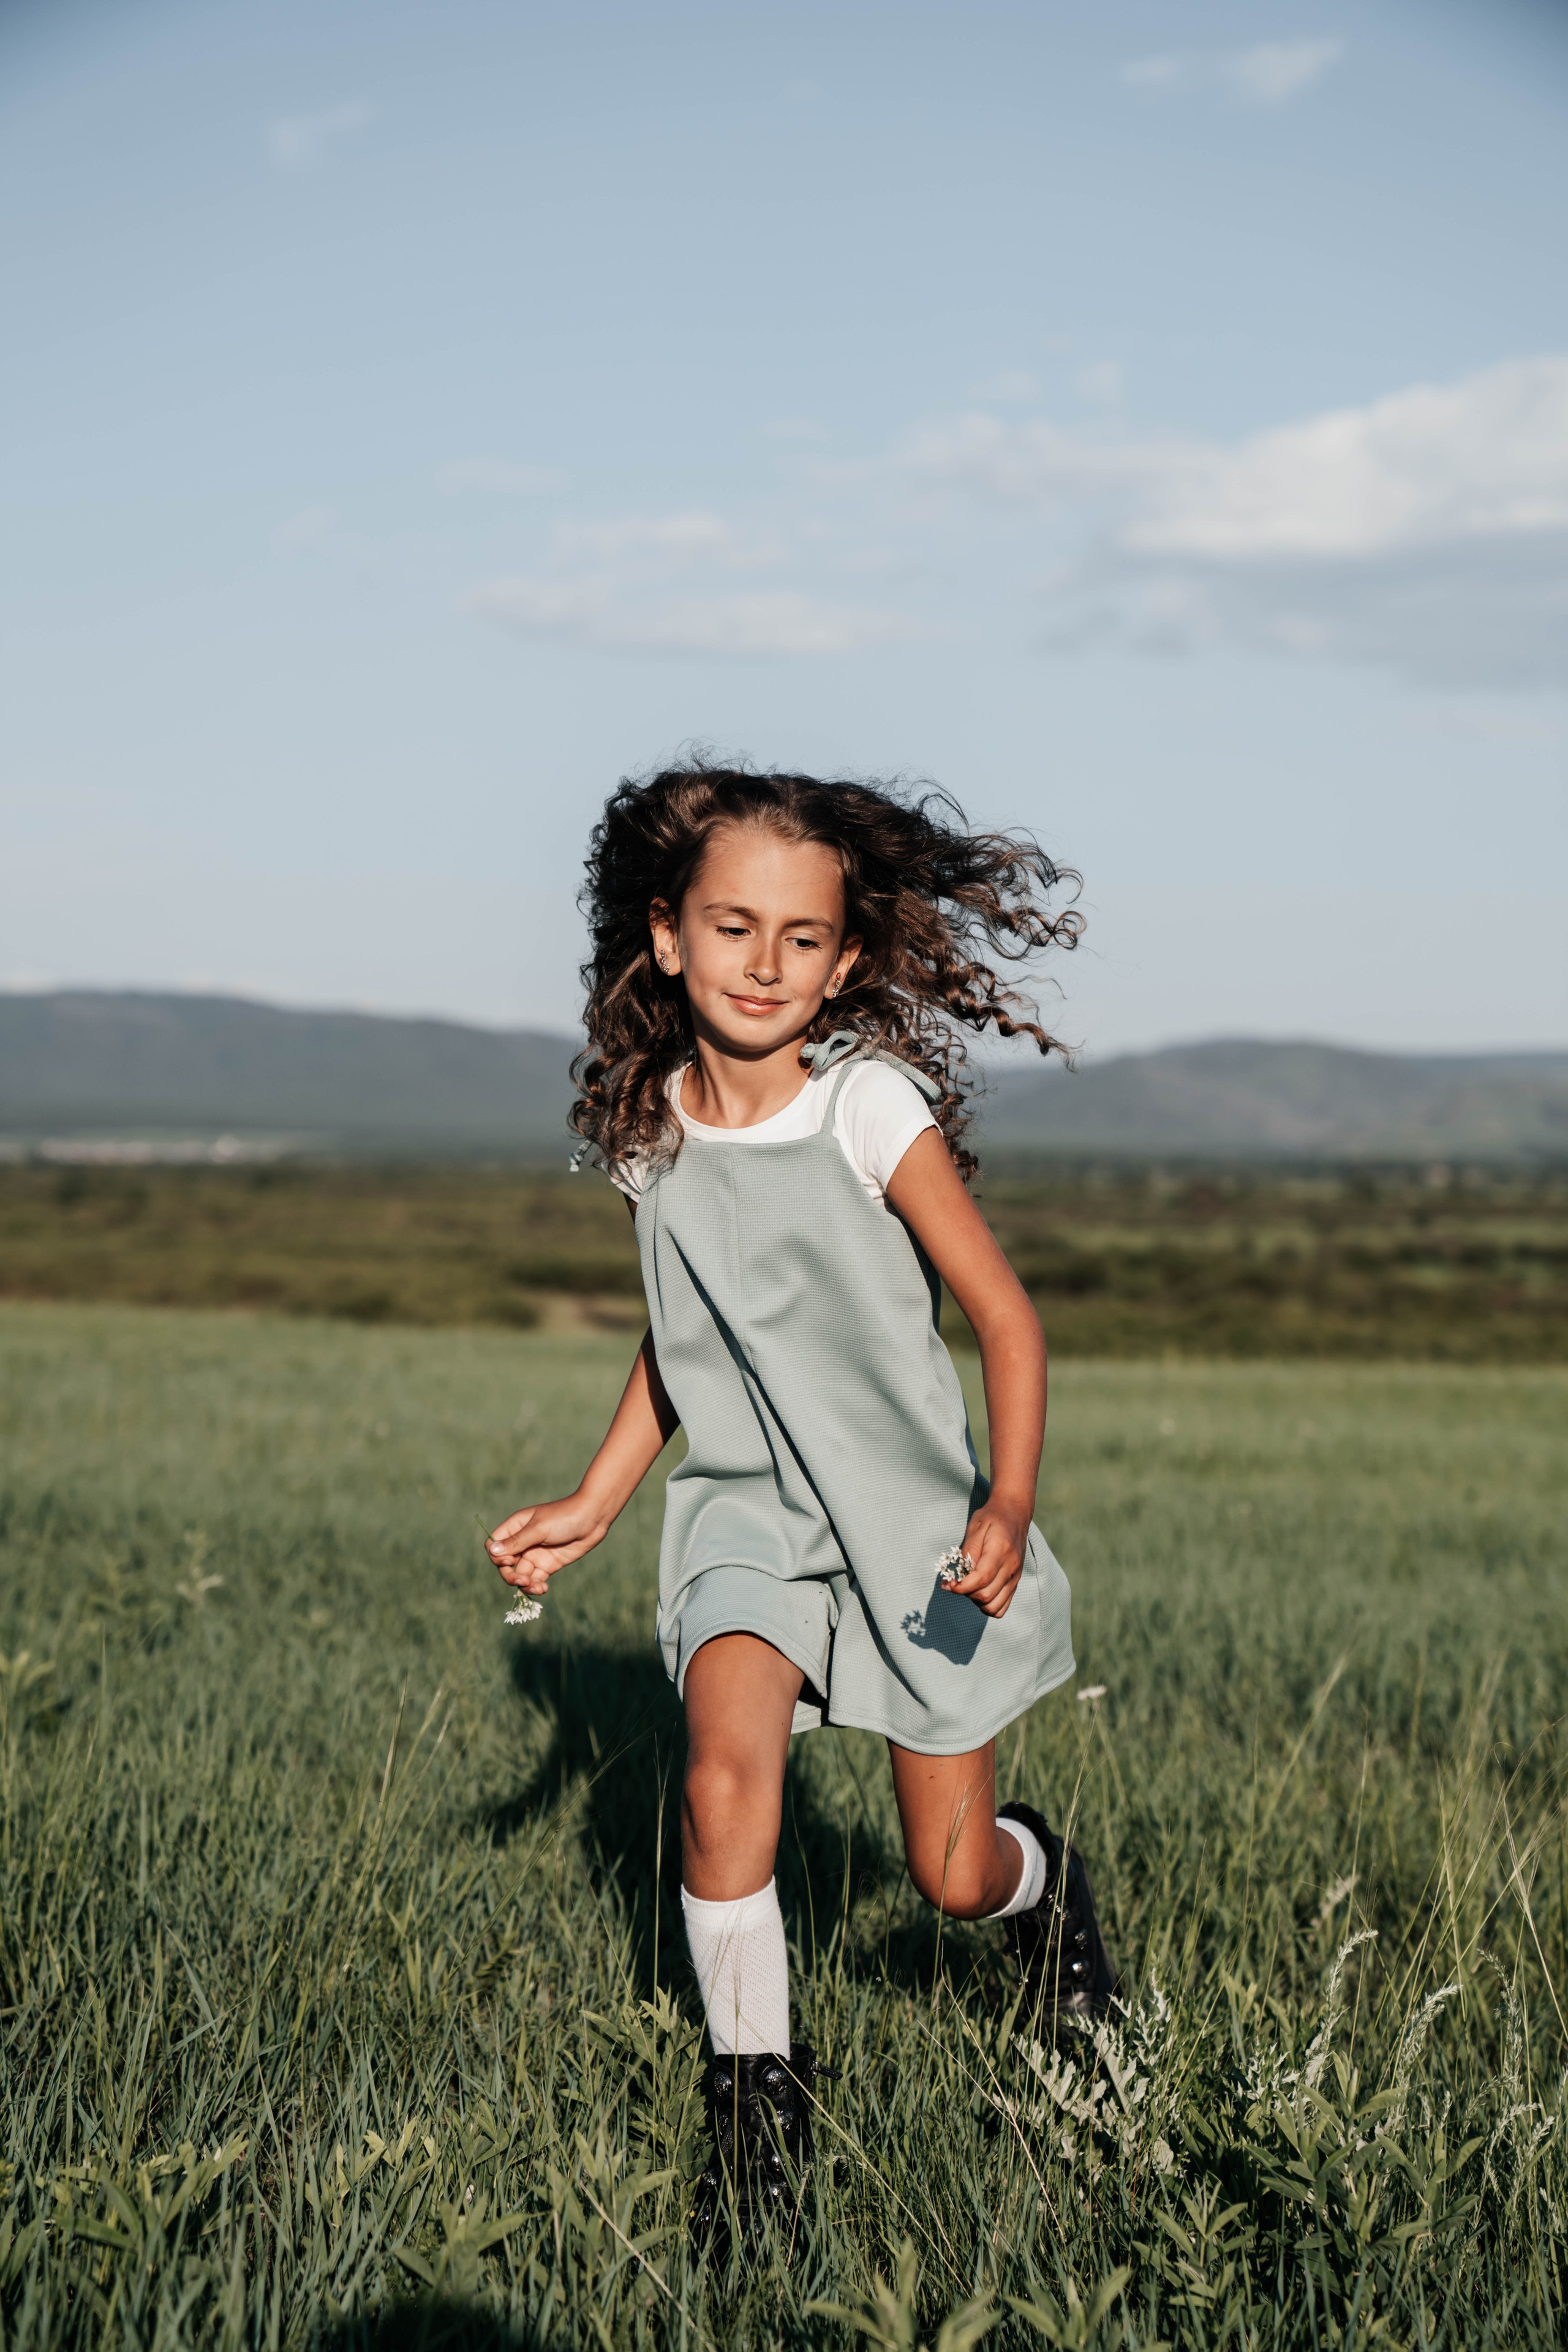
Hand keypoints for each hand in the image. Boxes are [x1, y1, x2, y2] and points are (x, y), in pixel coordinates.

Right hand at [485, 1492, 608, 1596]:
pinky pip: (536, 1580)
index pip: (494, 1545)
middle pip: (505, 1564)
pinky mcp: (549, 1565)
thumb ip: (517, 1542)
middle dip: (510, 1575)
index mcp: (515, 1527)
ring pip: (520, 1575)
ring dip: (524, 1584)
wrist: (593, 1518)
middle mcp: (523, 1542)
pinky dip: (536, 1587)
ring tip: (536, 1587)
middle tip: (522, 1581)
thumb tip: (493, 1551)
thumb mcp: (539, 1528)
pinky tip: (543, 1588)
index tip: (510, 1559)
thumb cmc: (564, 1517)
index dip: (497, 1557)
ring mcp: (535, 1554)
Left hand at [946, 1496, 1030, 1618]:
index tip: (948, 1583)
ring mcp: (1015, 1576)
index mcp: (1000, 1551)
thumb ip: (968, 1552)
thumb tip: (961, 1575)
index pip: (981, 1579)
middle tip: (955, 1583)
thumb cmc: (992, 1518)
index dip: (961, 1587)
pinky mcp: (1015, 1581)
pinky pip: (1003, 1606)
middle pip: (986, 1595)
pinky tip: (978, 1591)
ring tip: (968, 1587)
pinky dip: (988, 1605)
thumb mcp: (975, 1527)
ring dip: (976, 1602)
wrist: (1014, 1513)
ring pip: (995, 1606)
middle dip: (966, 1593)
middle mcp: (1011, 1567)